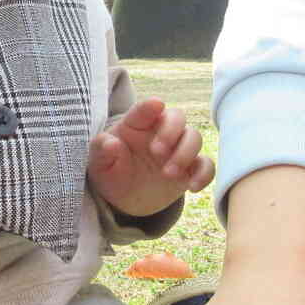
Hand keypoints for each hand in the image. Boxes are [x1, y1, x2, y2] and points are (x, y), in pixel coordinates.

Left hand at [89, 96, 212, 217]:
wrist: (123, 199)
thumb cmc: (110, 172)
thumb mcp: (98, 163)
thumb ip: (102, 150)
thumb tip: (111, 143)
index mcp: (136, 124)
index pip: (145, 109)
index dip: (150, 106)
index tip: (156, 105)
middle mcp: (160, 132)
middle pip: (177, 117)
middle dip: (171, 131)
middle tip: (157, 152)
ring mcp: (177, 149)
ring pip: (194, 137)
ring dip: (185, 153)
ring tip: (168, 174)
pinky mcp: (190, 169)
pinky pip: (206, 165)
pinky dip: (204, 174)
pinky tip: (193, 186)